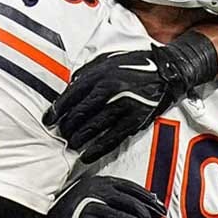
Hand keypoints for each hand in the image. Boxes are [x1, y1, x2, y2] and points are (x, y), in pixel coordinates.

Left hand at [43, 32, 217, 162]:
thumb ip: (88, 72)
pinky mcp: (135, 119)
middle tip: (61, 134)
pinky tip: (87, 156)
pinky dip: (97, 149)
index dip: (57, 111)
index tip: (49, 120)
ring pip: (93, 128)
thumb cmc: (136, 65)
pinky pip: (112, 139)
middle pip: (80, 114)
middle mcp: (109, 90)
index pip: (71, 96)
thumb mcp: (108, 61)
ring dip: (79, 139)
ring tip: (72, 145)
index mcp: (99, 75)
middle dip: (67, 127)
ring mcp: (122, 106)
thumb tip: (70, 87)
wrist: (168, 71)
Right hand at [44, 176, 166, 217]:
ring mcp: (91, 207)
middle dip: (148, 216)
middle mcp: (95, 191)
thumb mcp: (92, 199)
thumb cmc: (72, 217)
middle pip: (132, 202)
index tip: (160, 208)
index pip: (131, 187)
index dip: (148, 198)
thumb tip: (148, 201)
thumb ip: (115, 198)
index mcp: (98, 182)